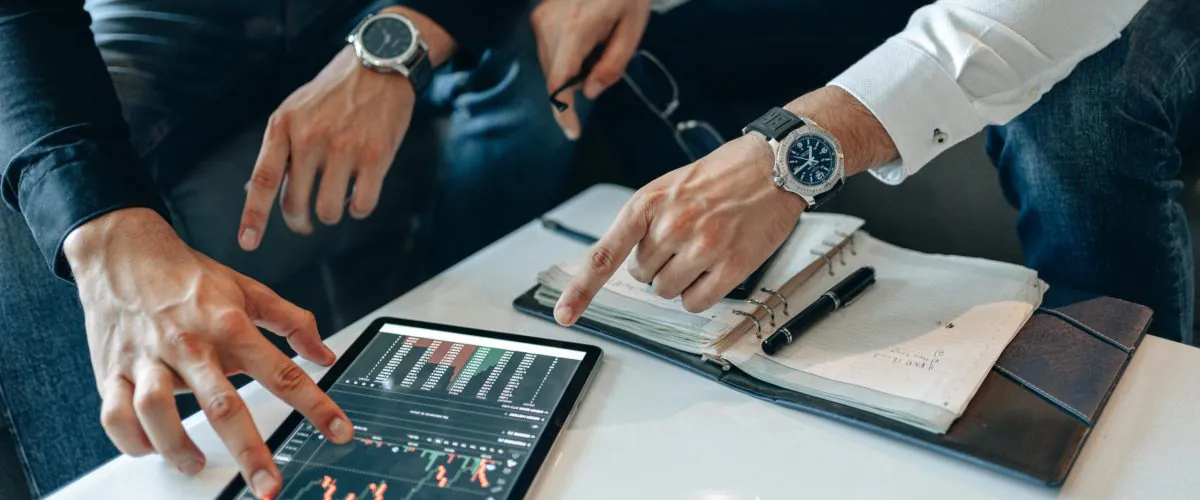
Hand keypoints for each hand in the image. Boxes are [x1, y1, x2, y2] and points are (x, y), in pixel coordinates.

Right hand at [66, 208, 351, 497]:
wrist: (124, 253)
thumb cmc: (189, 276)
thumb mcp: (248, 290)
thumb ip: (292, 322)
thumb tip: (325, 354)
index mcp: (230, 325)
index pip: (282, 372)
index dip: (315, 404)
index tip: (339, 431)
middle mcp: (191, 345)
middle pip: (223, 404)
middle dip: (250, 451)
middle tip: (270, 485)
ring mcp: (148, 358)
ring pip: (157, 411)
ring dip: (178, 447)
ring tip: (197, 465)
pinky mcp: (113, 369)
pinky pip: (115, 414)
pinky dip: (132, 439)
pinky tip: (152, 447)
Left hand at [238, 44, 414, 248]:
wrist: (379, 65)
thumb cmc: (333, 93)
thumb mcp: (295, 110)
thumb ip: (279, 148)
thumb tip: (255, 190)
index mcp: (284, 126)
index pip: (265, 180)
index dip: (254, 216)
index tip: (248, 243)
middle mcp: (311, 137)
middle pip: (296, 203)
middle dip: (299, 221)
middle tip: (304, 223)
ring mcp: (344, 148)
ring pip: (329, 210)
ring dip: (331, 214)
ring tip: (336, 201)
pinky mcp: (376, 156)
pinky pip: (362, 204)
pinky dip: (359, 208)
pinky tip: (359, 196)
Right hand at [532, 0, 651, 138]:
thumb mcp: (632, 29)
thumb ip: (612, 65)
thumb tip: (590, 93)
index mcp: (576, 30)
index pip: (559, 83)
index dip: (563, 112)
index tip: (572, 132)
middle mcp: (550, 25)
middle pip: (554, 77)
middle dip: (576, 86)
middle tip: (602, 64)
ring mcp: (540, 19)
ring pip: (550, 66)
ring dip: (571, 71)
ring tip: (597, 44)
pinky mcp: (538, 16)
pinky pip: (548, 50)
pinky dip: (566, 57)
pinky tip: (587, 39)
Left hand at [555, 135, 804, 322]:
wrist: (774, 165)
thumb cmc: (721, 176)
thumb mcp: (669, 187)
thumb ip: (644, 223)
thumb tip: (627, 262)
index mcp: (648, 203)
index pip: (605, 255)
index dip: (581, 290)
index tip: (564, 315)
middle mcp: (671, 225)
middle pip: (642, 277)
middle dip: (659, 264)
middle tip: (686, 237)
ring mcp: (702, 246)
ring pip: (667, 292)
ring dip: (681, 279)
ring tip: (704, 247)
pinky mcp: (732, 265)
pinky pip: (696, 302)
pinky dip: (701, 293)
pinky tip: (716, 267)